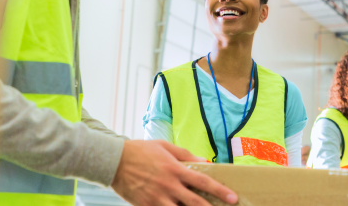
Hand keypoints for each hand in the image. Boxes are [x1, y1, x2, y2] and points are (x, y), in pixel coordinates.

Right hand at [111, 140, 237, 205]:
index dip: (220, 191)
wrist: (114, 160)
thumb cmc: (141, 150)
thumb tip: (204, 162)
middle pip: (196, 203)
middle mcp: (169, 185)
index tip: (233, 197)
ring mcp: (157, 198)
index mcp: (175, 169)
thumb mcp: (165, 146)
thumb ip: (185, 155)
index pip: (203, 182)